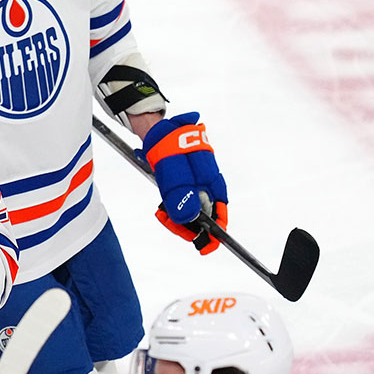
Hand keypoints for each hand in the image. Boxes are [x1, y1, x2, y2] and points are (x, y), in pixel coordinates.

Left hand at [139, 112, 228, 254]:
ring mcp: (197, 179)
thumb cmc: (166, 145)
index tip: (207, 245)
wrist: (153, 128)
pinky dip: (172, 206)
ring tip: (163, 215)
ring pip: (192, 207)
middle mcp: (208, 180)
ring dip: (178, 215)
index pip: (219, 210)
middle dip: (190, 224)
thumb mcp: (172, 171)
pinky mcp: (185, 179)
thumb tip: (188, 218)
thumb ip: (181, 194)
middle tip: (173, 227)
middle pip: (206, 211)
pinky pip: (182, 200)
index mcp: (211, 177)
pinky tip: (163, 210)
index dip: (215, 230)